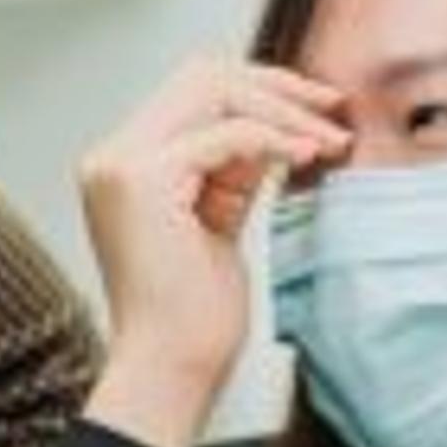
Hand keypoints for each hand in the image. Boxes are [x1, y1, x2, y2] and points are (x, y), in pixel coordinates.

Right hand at [73, 57, 348, 446]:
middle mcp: (113, 157)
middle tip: (333, 113)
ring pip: (213, 91)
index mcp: (124, 164)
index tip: (318, 106)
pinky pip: (227, 135)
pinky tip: (307, 157)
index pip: (193, 89)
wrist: (172, 370)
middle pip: (202, 76)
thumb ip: (231, 168)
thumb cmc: (195, 316)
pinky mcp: (144, 181)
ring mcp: (122, 166)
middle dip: (276, 86)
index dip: (260, 87)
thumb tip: (278, 122)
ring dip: (282, 110)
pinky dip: (275, 139)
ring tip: (328, 142)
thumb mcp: (218, 219)